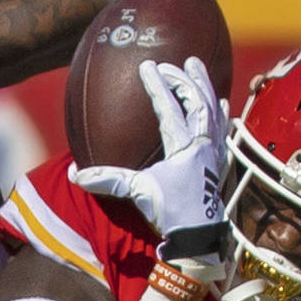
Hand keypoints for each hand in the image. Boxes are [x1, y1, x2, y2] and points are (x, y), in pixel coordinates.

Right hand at [72, 57, 228, 261]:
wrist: (200, 237)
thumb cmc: (170, 213)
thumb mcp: (138, 193)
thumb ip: (109, 180)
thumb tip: (76, 174)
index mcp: (182, 148)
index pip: (169, 108)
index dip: (158, 85)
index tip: (148, 66)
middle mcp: (202, 145)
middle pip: (197, 102)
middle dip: (184, 80)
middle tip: (174, 63)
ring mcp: (214, 152)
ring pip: (213, 110)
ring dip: (205, 87)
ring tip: (197, 68)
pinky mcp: (220, 162)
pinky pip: (224, 130)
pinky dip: (222, 113)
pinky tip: (222, 103)